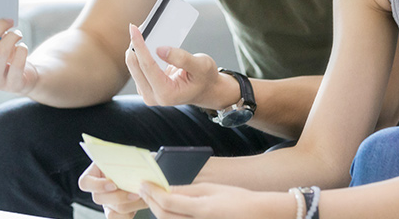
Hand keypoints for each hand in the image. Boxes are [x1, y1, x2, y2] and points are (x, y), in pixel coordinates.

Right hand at [78, 162, 147, 218]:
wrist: (138, 171)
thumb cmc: (129, 161)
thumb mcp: (125, 155)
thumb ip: (125, 158)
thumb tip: (138, 160)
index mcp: (94, 174)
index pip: (85, 183)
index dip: (97, 185)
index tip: (113, 184)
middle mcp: (98, 191)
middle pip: (99, 199)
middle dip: (119, 197)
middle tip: (136, 192)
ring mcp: (106, 204)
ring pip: (111, 211)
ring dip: (130, 205)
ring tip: (143, 196)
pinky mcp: (116, 213)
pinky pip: (119, 218)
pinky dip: (131, 213)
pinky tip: (142, 203)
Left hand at [126, 24, 234, 108]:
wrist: (205, 90)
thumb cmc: (205, 78)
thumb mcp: (201, 66)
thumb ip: (181, 58)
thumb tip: (159, 50)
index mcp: (167, 94)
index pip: (148, 66)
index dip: (140, 46)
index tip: (134, 29)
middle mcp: (153, 97)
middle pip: (136, 67)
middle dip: (135, 46)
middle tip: (137, 27)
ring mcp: (148, 93)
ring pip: (133, 67)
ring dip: (135, 50)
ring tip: (140, 34)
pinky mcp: (145, 87)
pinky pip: (137, 68)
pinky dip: (138, 55)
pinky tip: (143, 45)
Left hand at [141, 182, 274, 218]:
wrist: (255, 215)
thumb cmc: (236, 199)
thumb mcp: (211, 189)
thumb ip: (187, 191)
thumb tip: (166, 188)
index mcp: (201, 209)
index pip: (167, 201)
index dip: (152, 191)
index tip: (143, 182)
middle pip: (163, 215)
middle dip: (150, 201)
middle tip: (143, 188)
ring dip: (156, 210)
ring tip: (151, 196)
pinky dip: (167, 217)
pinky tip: (165, 208)